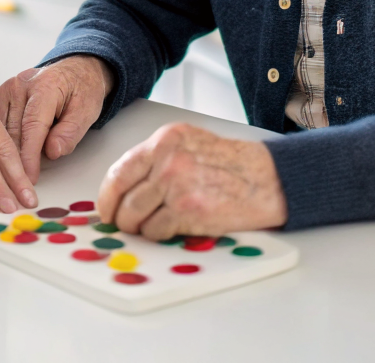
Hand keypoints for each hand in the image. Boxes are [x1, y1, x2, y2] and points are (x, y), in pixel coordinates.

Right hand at [0, 55, 113, 181]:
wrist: (76, 69)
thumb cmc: (83, 89)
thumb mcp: (87, 110)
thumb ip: (70, 132)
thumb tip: (52, 151)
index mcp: (45, 86)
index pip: (33, 127)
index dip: (30, 156)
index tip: (29, 177)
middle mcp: (22, 84)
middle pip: (14, 130)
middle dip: (16, 160)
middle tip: (21, 186)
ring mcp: (9, 88)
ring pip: (2, 129)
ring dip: (6, 153)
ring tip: (13, 177)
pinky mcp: (3, 94)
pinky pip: (0, 123)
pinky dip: (4, 141)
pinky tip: (8, 159)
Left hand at [97, 123, 287, 238]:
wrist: (267, 179)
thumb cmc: (233, 165)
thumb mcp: (190, 145)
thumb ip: (158, 160)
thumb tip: (126, 187)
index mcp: (165, 140)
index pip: (119, 170)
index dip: (107, 195)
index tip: (107, 208)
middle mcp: (167, 159)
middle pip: (122, 196)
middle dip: (120, 216)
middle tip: (125, 224)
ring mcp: (176, 184)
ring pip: (135, 215)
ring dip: (139, 228)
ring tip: (153, 226)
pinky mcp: (188, 209)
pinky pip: (155, 230)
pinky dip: (159, 235)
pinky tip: (173, 228)